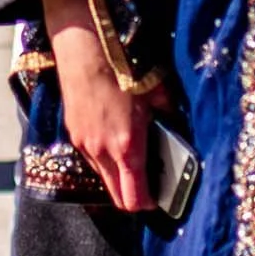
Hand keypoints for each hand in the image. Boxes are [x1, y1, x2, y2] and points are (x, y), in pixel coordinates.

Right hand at [43, 0, 156, 211]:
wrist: (84, 51)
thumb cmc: (124, 70)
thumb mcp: (158, 93)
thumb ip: (170, 117)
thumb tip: (179, 129)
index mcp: (127, 147)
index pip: (134, 198)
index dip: (149, 204)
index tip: (160, 200)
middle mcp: (103, 152)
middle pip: (117, 196)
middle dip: (134, 196)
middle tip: (151, 186)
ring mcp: (85, 145)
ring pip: (103, 178)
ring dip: (119, 178)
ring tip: (135, 160)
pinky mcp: (74, 134)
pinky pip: (93, 160)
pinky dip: (106, 161)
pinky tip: (117, 142)